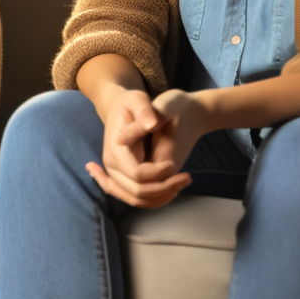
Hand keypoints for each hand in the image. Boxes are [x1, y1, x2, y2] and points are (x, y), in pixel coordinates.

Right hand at [87, 88, 203, 208]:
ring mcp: (115, 175)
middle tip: (187, 178)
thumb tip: (151, 124)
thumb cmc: (130, 102)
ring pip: (137, 200)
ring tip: (182, 183)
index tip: (174, 164)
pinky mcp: (121, 179)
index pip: (137, 175)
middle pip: (137, 193)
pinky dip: (154, 199)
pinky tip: (172, 191)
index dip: (158, 174)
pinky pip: (135, 198)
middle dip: (164, 189)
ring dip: (161, 197)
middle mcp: (112, 167)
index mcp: (115, 151)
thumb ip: (144, 110)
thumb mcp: (137, 98)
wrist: (118, 108)